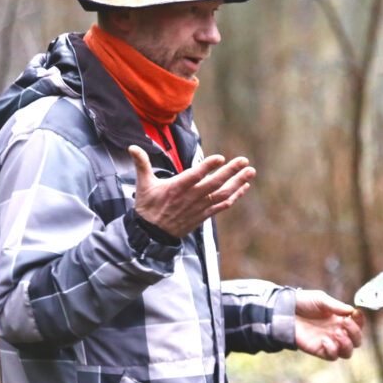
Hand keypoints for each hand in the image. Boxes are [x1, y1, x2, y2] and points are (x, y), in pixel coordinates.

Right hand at [130, 146, 253, 237]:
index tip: (220, 158)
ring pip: (221, 194)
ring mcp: (198, 208)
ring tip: (250, 171)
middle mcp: (190, 198)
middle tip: (244, 160)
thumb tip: (132, 147)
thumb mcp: (143, 185)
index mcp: (176, 188)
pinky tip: (244, 187)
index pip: (194, 176)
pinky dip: (234, 197)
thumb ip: (141, 164)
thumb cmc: (148, 207)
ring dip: (237, 183)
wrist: (151, 235)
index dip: (207, 167)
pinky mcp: (203, 215)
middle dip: (230, 172)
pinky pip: (222, 206)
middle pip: (213, 184)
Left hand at [294, 289, 365, 359]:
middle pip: (357, 341)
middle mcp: (337, 332)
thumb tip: (351, 310)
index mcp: (340, 319)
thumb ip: (335, 306)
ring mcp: (329, 342)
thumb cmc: (303, 303)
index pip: (358, 324)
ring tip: (336, 333)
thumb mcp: (320, 299)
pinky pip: (332, 357)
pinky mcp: (319, 350)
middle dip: (355, 332)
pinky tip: (324, 340)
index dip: (360, 320)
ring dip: (346, 344)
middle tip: (344, 323)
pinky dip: (332, 350)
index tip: (355, 313)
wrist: (285, 311)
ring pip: (347, 353)